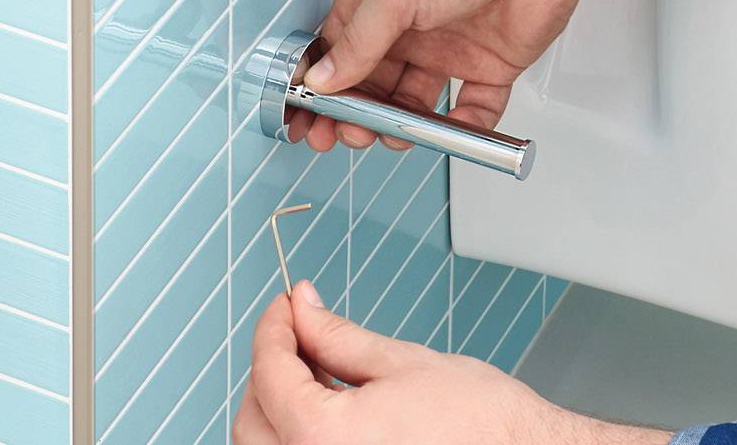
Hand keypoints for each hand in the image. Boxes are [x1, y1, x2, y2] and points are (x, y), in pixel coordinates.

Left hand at [233, 277, 627, 443]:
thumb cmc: (483, 423)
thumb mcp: (401, 361)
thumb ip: (336, 335)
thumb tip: (301, 308)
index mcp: (323, 437)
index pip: (269, 373)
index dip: (273, 328)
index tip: (285, 306)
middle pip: (253, 419)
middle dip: (270, 369)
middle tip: (300, 331)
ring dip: (281, 405)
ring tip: (322, 369)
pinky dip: (302, 433)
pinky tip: (334, 407)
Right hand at [292, 0, 589, 152]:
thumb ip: (358, 41)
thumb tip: (322, 79)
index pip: (340, 44)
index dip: (323, 83)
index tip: (309, 118)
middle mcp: (414, 19)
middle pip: (374, 78)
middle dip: (357, 111)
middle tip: (349, 135)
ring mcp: (452, 42)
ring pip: (416, 100)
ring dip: (401, 124)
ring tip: (392, 136)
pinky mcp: (492, 63)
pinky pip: (472, 107)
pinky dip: (462, 128)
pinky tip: (450, 131)